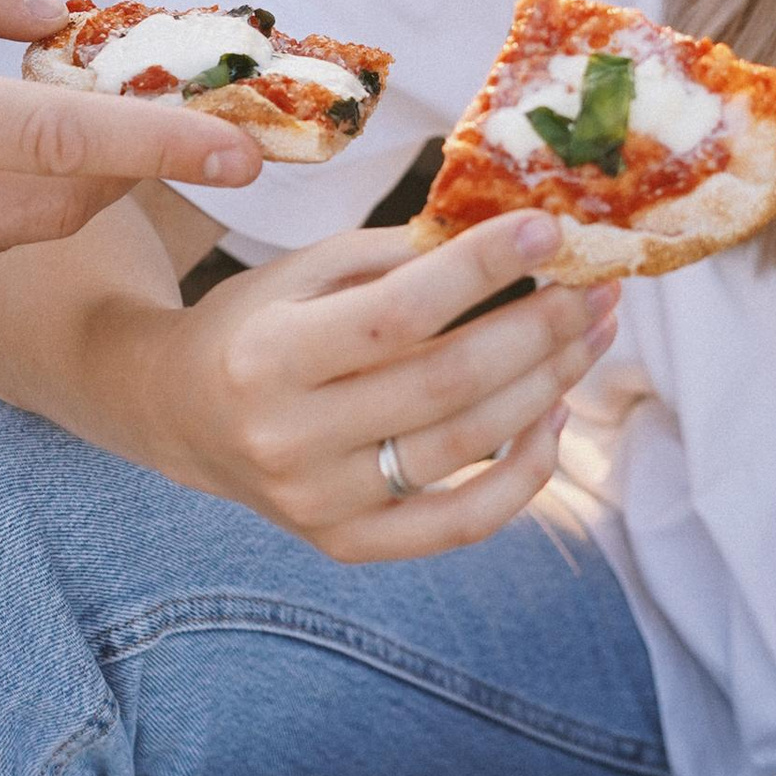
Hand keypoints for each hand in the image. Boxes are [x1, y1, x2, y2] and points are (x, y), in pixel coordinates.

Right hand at [0, 0, 262, 292]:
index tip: (242, 146)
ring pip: (21, 232)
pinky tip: (11, 151)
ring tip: (96, 117)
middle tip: (188, 117)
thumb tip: (53, 15)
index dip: (159, 142)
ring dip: (75, 182)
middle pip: (60, 203)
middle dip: (135, 163)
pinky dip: (12, 201)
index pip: (52, 139)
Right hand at [154, 213, 617, 559]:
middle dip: (537, 330)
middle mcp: (290, 439)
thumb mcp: (307, 269)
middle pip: (445, 384)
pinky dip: (523, 475)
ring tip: (590, 335)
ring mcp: (320, 503)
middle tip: (594, 288)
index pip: (397, 314)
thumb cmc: (258, 323)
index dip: (480, 270)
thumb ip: (401, 256)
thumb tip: (515, 238)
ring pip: (464, 448)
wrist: (181, 415)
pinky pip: (460, 524)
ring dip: (547, 387)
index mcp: (269, 355)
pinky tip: (555, 416)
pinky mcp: (348, 545)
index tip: (547, 231)